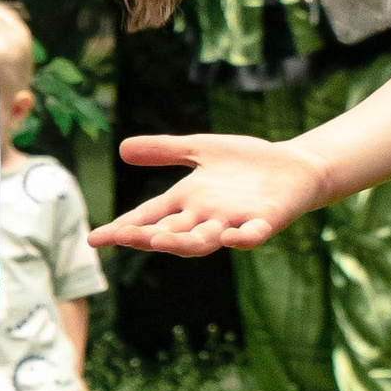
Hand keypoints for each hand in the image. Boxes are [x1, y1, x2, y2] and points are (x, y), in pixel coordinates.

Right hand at [91, 135, 322, 257]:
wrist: (295, 168)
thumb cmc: (248, 162)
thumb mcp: (200, 148)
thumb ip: (164, 150)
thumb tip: (121, 148)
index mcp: (187, 201)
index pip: (148, 216)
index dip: (123, 228)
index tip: (95, 239)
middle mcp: (205, 217)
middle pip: (169, 232)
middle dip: (146, 236)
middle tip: (122, 237)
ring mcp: (233, 222)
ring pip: (203, 240)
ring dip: (182, 242)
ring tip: (159, 240)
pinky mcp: (263, 222)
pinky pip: (251, 236)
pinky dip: (240, 239)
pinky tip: (229, 238)